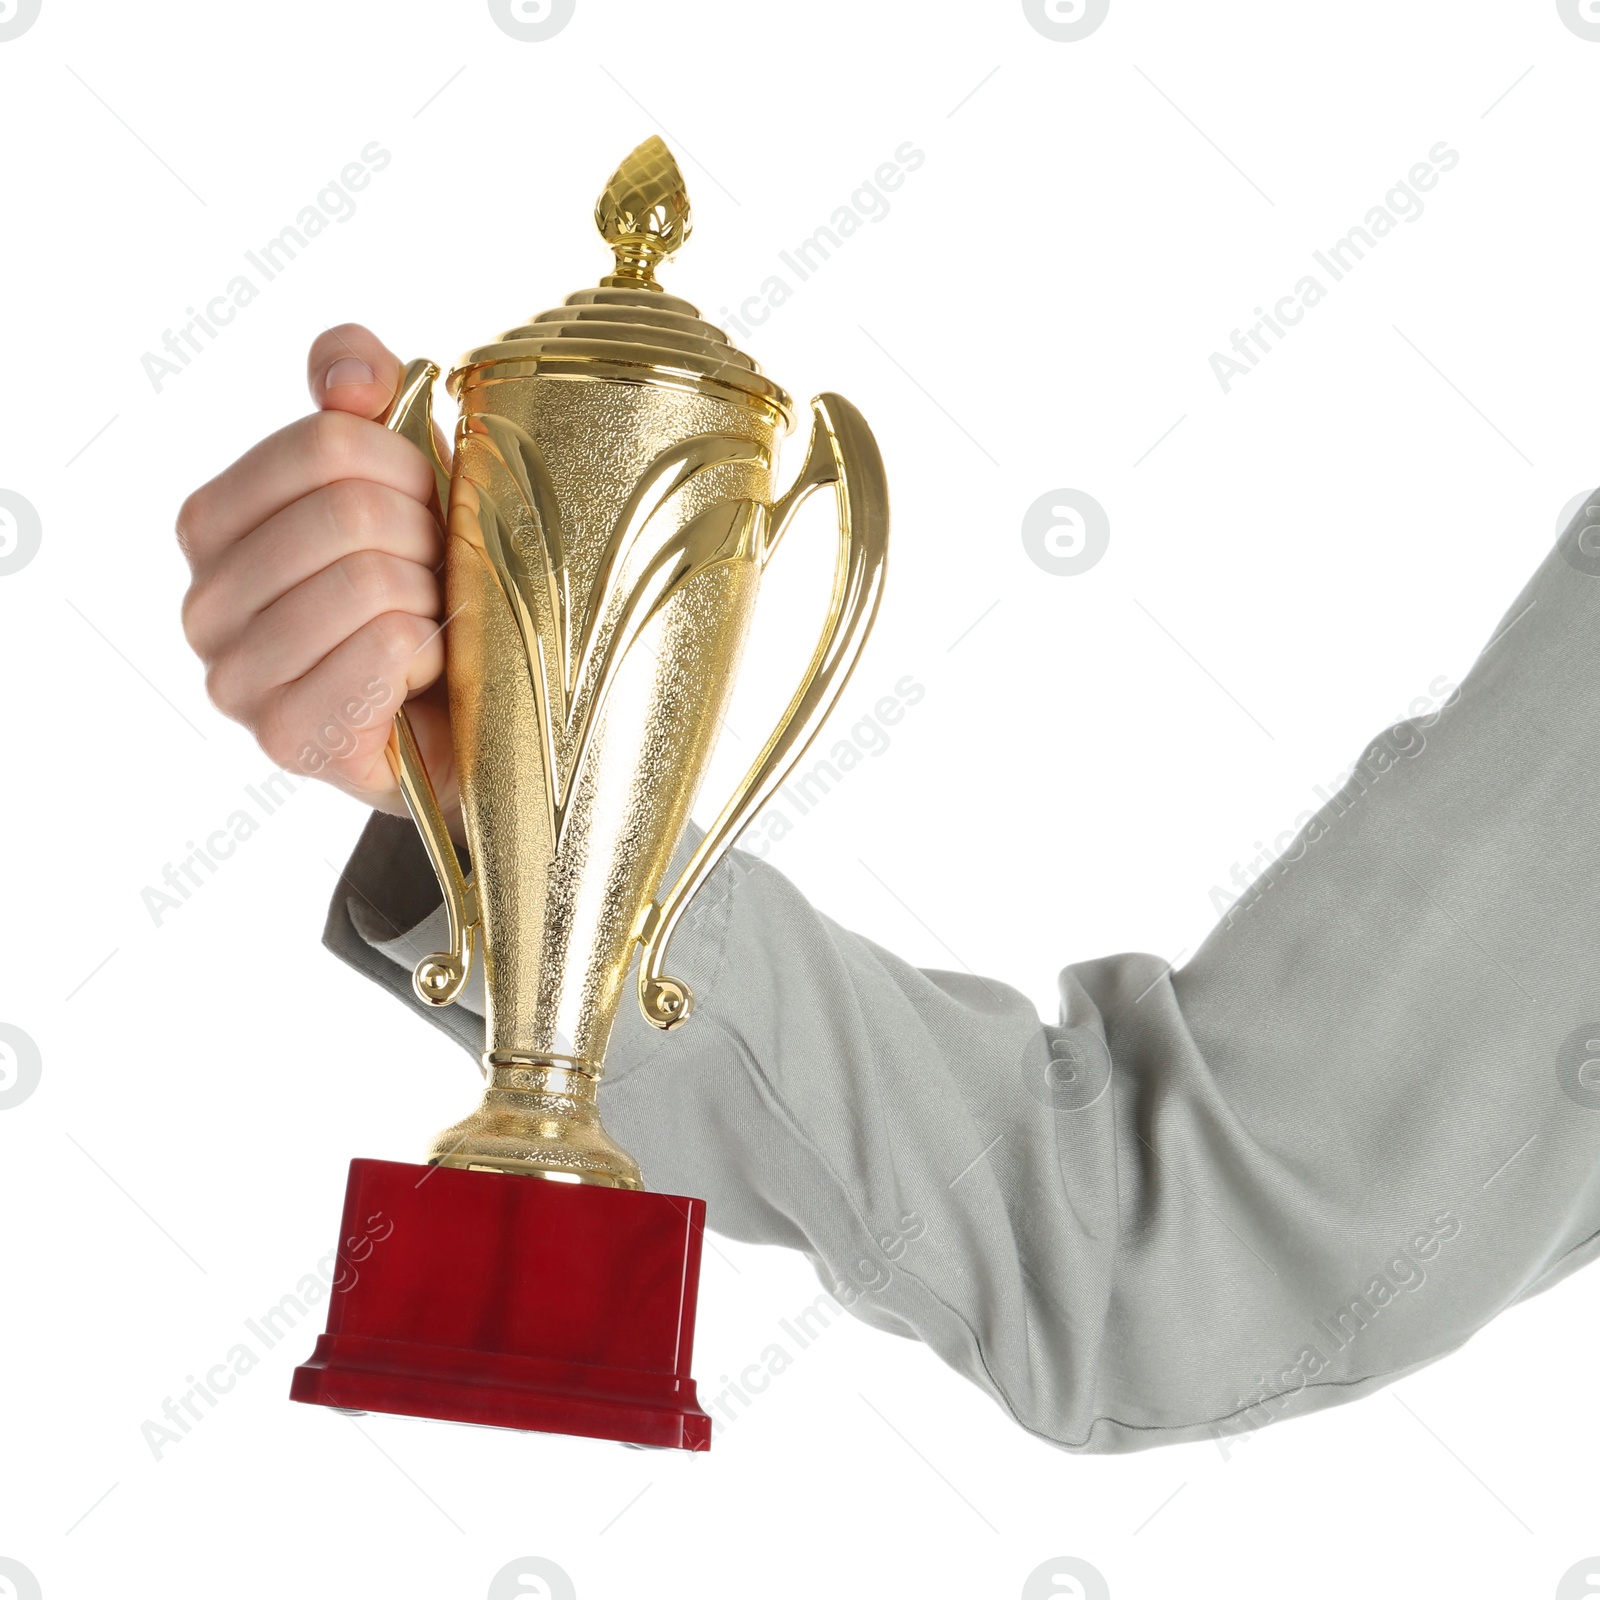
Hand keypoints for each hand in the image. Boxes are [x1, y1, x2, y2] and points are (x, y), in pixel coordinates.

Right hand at [177, 324, 457, 825]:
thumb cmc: (425, 593)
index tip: (426, 512)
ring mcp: (234, 679)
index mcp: (211, 523)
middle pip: (349, 511)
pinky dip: (430, 655)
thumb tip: (350, 372)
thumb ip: (364, 399)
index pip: (325, 443)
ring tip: (428, 627)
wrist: (462, 721)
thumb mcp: (404, 480)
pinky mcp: (287, 738)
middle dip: (425, 540)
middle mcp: (201, 603)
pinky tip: (421, 678)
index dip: (408, 470)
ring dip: (430, 601)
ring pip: (371, 581)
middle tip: (434, 580)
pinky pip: (385, 649)